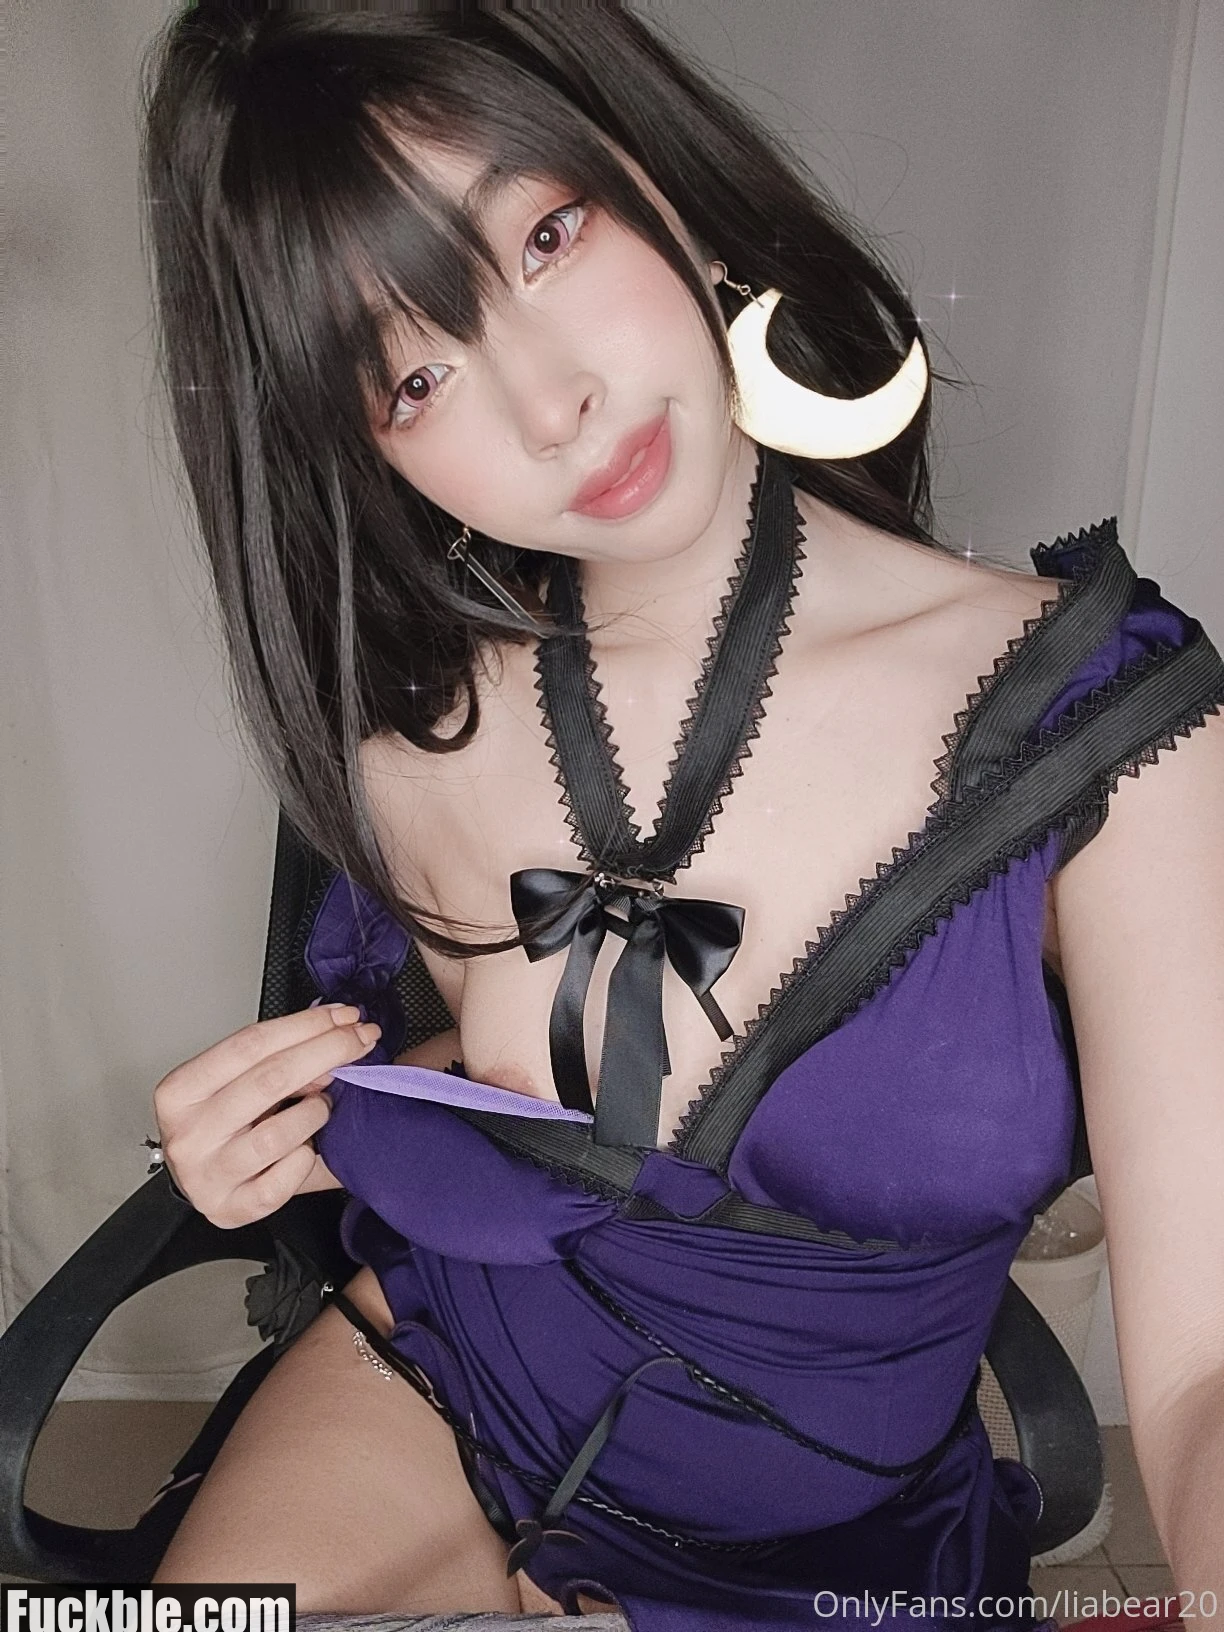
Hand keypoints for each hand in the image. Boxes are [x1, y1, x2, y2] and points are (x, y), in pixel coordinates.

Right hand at [151, 1004, 380, 1227]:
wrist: (209, 1180)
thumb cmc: (226, 1126)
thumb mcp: (239, 1082)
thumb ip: (276, 1058)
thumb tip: (332, 1036)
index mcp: (179, 1092)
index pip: (250, 1044)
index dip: (305, 1025)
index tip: (343, 1015)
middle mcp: (187, 1134)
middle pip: (269, 1080)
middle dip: (327, 1052)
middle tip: (360, 1040)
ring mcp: (206, 1175)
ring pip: (277, 1135)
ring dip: (315, 1111)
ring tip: (322, 1106)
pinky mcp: (230, 1209)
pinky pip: (283, 1181)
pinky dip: (304, 1160)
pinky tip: (307, 1147)